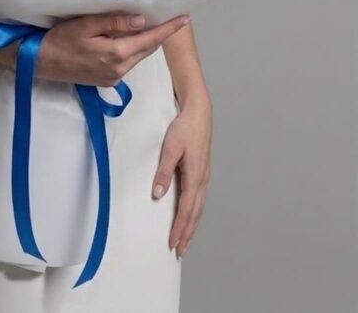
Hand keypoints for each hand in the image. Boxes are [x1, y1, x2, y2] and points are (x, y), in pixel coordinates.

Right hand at [34, 10, 190, 85]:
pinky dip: (132, 49)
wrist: (40, 62)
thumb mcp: (86, 25)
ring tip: (148, 24)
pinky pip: (127, 62)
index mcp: (117, 54)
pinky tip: (126, 39)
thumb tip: (141, 21)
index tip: (185, 19)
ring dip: (145, 41)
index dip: (168, 29)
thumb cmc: (60, 40)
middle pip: (147, 49)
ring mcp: (114, 77)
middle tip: (170, 18)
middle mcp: (120, 69)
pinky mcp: (107, 80)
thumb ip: (115, 23)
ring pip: (138, 56)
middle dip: (160, 34)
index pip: (150, 39)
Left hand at [152, 93, 211, 258]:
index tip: (173, 244)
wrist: (199, 112)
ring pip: (199, 207)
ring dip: (192, 225)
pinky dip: (194, 212)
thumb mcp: (171, 148)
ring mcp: (204, 176)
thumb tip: (158, 195)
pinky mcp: (202, 171)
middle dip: (187, 233)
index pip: (187, 210)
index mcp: (196, 176)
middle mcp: (202, 179)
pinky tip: (190, 215)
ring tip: (185, 239)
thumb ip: (164, 172)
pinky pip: (199, 198)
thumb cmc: (185, 128)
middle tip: (179, 251)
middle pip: (195, 213)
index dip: (180, 229)